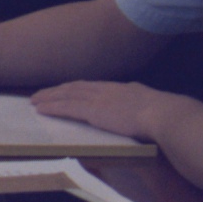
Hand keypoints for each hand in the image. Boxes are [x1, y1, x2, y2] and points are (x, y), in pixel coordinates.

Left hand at [32, 80, 160, 137]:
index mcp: (123, 89)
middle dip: (58, 90)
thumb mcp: (156, 106)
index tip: (66, 89)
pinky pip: (67, 107)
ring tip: (34, 100)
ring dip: (49, 97)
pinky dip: (52, 107)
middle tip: (42, 93)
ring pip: (67, 95)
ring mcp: (100, 99)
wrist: (166, 115)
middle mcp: (108, 90)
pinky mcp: (94, 111)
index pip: (94, 86)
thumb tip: (147, 109)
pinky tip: (40, 109)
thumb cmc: (168, 115)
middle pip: (76, 87)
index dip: (77, 88)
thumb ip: (146, 106)